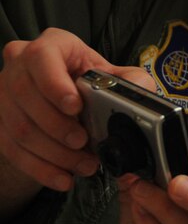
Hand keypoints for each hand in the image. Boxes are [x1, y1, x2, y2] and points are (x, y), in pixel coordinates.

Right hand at [0, 28, 151, 191]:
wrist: (67, 101)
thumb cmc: (93, 82)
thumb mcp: (118, 76)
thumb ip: (132, 81)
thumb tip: (138, 91)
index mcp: (53, 45)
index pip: (43, 57)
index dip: (55, 84)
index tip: (75, 107)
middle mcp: (20, 64)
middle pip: (25, 95)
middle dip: (57, 126)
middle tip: (83, 143)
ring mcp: (4, 93)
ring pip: (19, 126)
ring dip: (53, 153)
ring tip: (84, 165)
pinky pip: (11, 149)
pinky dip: (40, 168)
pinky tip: (63, 178)